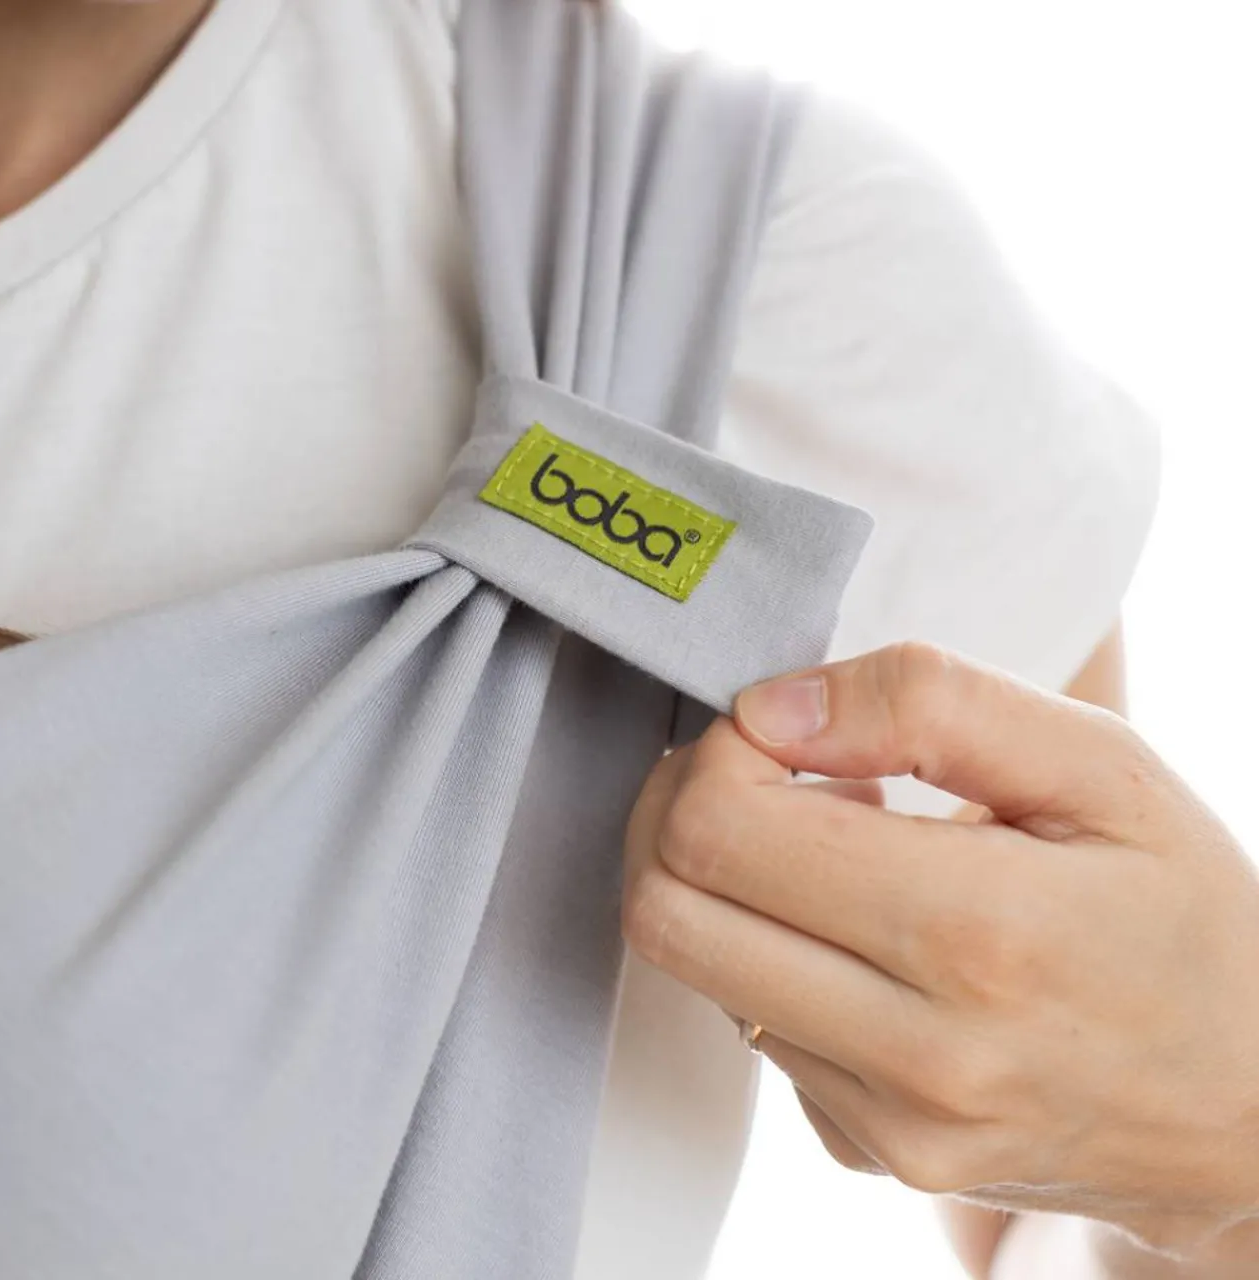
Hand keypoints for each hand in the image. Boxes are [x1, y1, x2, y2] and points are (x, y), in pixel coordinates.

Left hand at [621, 643, 1258, 1260]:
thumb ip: (931, 704)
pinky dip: (765, 954)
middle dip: (681, 809)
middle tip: (765, 770)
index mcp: (980, 933)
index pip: (720, 831)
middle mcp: (921, 1056)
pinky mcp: (870, 1155)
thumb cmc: (1182, 914)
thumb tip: (773, 709)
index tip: (781, 730)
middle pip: (667, 909)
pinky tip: (855, 926)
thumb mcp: (1099, 767)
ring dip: (728, 881)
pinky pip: (749, 1030)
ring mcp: (889, 1127)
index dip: (717, 752)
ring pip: (692, 968)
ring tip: (834, 845)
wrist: (1252, 1108)